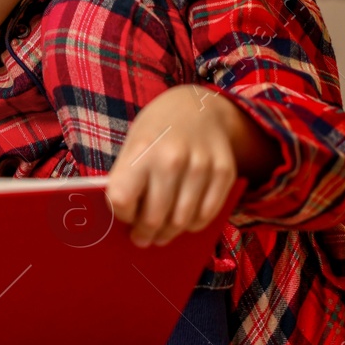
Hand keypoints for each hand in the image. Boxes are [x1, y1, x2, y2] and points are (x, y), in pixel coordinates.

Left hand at [104, 84, 275, 246]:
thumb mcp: (133, 144)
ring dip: (169, 234)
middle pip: (154, 216)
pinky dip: (193, 225)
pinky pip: (207, 214)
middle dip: (145, 234)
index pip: (122, 199)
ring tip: (161, 235)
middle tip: (142, 239)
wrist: (196, 105)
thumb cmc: (157, 130)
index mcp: (142, 150)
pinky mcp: (224, 172)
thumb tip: (125, 221)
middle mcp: (172, 158)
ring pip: (181, 221)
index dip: (121, 214)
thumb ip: (127, 178)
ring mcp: (202, 166)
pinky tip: (184, 222)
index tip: (123, 216)